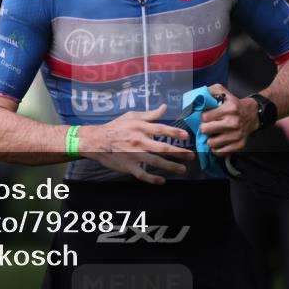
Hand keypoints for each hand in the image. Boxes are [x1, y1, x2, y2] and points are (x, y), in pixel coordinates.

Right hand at [79, 104, 194, 184]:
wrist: (97, 141)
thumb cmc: (116, 127)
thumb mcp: (132, 116)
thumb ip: (150, 114)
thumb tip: (165, 107)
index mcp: (139, 127)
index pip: (160, 129)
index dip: (174, 132)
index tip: (186, 136)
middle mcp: (138, 141)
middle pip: (162, 147)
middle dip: (178, 152)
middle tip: (191, 156)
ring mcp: (133, 155)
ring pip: (155, 162)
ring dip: (170, 166)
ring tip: (182, 169)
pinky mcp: (128, 166)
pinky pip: (142, 174)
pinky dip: (152, 179)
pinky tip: (162, 181)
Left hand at [199, 84, 258, 154]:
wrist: (252, 115)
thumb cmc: (234, 104)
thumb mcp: (223, 92)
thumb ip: (209, 91)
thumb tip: (196, 97)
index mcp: (229, 108)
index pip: (204, 117)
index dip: (203, 117)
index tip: (206, 116)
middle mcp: (233, 122)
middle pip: (205, 130)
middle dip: (204, 128)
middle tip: (209, 126)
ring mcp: (236, 135)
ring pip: (211, 143)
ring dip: (210, 139)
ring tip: (214, 134)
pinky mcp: (239, 145)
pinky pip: (219, 152)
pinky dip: (217, 148)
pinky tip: (218, 142)